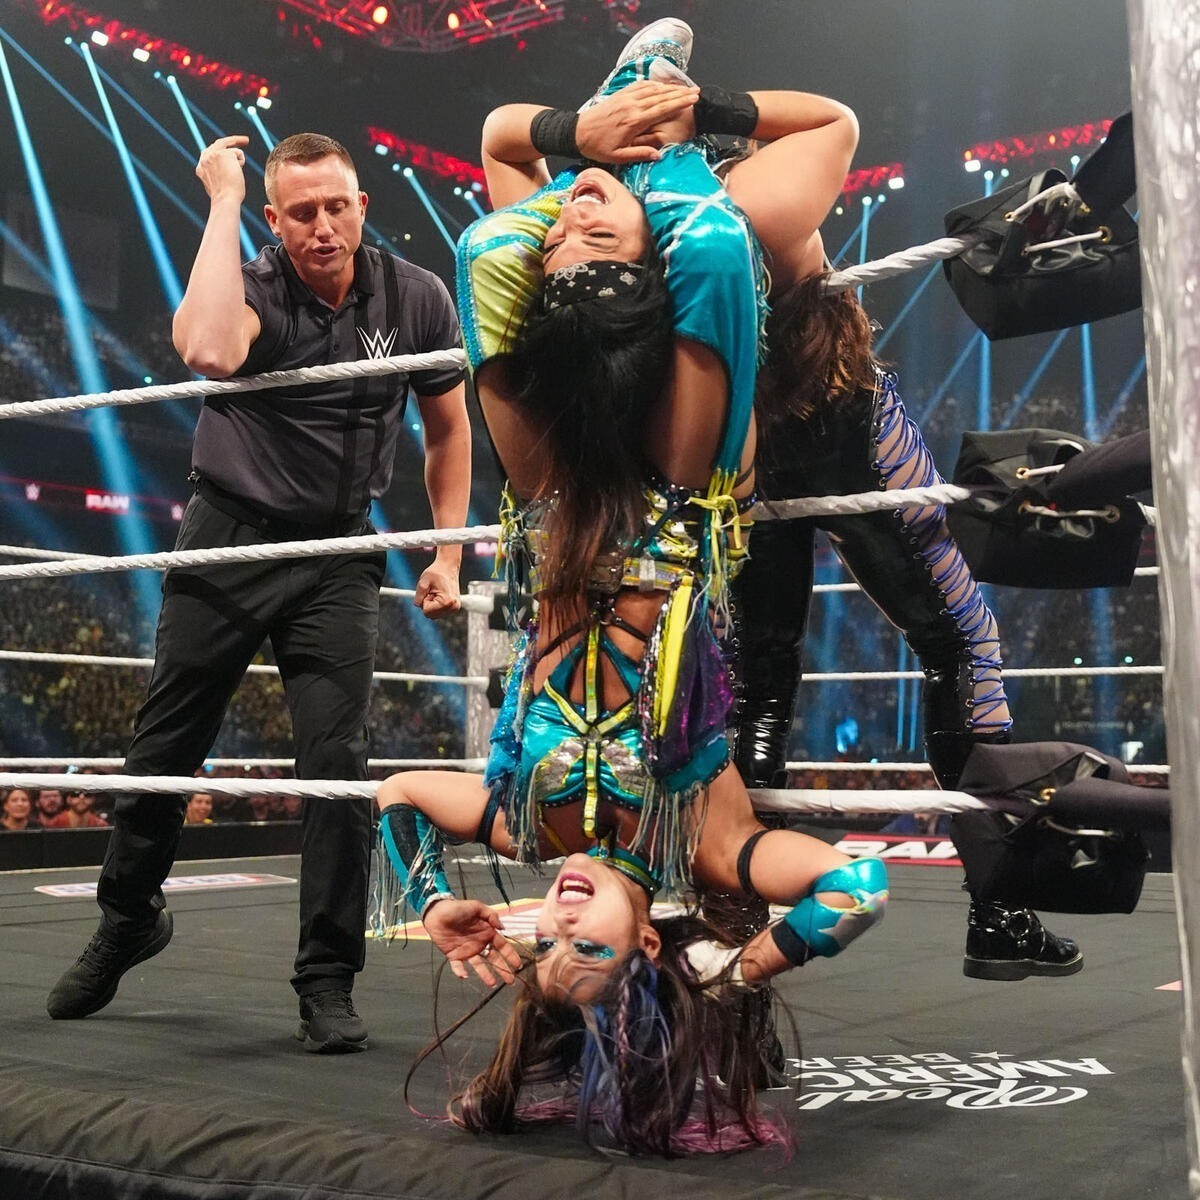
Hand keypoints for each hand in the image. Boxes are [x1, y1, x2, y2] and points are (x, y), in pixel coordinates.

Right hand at [195, 135, 249, 203]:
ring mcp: (213, 154)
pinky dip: (241, 163)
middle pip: (220, 143)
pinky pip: (239, 153)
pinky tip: (236, 173)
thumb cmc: (225, 198)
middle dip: (234, 140)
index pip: (211, 152)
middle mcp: (205, 158)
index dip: (222, 149)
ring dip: (238, 163)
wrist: (225, 200)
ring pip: (231, 150)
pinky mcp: (223, 153)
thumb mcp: (217, 185)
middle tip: (246, 140)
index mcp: (201, 167)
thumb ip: (217, 173)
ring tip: (235, 176)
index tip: (230, 146)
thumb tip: (225, 170)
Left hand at [412, 561, 460, 618]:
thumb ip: (418, 596)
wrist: (448, 567)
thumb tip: (418, 605)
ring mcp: (455, 608)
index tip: (430, 591)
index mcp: (446, 601)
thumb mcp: (423, 582)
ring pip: (434, 615)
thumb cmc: (436, 572)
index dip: (424, 601)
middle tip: (433, 592)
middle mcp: (453, 607)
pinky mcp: (454, 607)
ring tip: (437, 592)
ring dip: (432, 605)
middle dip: (428, 604)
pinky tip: (440, 595)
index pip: (426, 612)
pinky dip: (437, 605)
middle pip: (431, 615)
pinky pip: (439, 612)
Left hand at [423, 899, 523, 985]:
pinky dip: (460, 972)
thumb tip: (502, 927)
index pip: (502, 946)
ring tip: (492, 984)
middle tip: (511, 980)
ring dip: (486, 975)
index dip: (510, 955)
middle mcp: (479, 943)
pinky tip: (465, 976)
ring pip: (479, 966)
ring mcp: (467, 951)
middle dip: (503, 969)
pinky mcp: (454, 955)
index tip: (518, 965)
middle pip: (494, 958)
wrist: (436, 912)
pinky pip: (458, 966)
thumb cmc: (457, 908)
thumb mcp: (476, 907)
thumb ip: (491, 915)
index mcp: (486, 932)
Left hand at [575, 81, 698, 162]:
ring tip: (684, 87)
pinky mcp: (620, 94)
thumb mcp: (618, 157)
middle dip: (680, 93)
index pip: (661, 108)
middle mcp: (632, 106)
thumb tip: (659, 155)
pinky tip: (662, 85)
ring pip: (652, 89)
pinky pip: (640, 86)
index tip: (693, 99)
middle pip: (661, 96)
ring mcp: (626, 98)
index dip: (679, 103)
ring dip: (670, 87)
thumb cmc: (598, 148)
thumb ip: (639, 154)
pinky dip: (654, 84)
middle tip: (696, 92)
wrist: (578, 132)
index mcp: (634, 121)